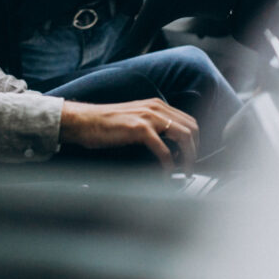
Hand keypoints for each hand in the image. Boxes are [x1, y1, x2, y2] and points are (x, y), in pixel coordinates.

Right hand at [60, 97, 198, 172]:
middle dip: (195, 150)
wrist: (83, 121)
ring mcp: (149, 117)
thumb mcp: (134, 118)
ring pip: (183, 137)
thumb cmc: (104, 124)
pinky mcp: (140, 130)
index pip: (188, 120)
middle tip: (190, 168)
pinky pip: (164, 150)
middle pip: (191, 128)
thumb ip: (151, 125)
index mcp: (156, 105)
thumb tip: (167, 144)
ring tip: (183, 172)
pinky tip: (166, 174)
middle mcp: (156, 108)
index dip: (195, 140)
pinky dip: (169, 165)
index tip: (191, 156)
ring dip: (187, 157)